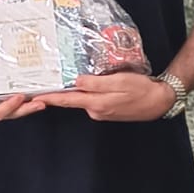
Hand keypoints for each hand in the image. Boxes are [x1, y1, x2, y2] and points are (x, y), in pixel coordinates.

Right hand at [0, 52, 46, 120]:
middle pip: (13, 113)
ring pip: (19, 108)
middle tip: (40, 103)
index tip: (18, 97)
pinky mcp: (8, 95)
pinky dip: (30, 96)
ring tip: (44, 99)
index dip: (9, 107)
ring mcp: (2, 102)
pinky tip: (40, 90)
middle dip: (27, 109)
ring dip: (31, 105)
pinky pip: (21, 98)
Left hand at [37, 72, 173, 122]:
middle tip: (40, 88)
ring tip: (59, 81)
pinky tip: (86, 84)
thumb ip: (97, 83)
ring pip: (83, 99)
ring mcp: (101, 111)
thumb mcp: (120, 82)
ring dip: (73, 91)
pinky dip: (87, 92)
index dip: (50, 98)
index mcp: (97, 103)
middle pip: (72, 100)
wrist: (159, 102)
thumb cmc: (142, 89)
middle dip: (56, 95)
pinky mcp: (107, 109)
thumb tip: (77, 81)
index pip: (68, 100)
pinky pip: (92, 99)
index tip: (35, 96)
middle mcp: (96, 110)